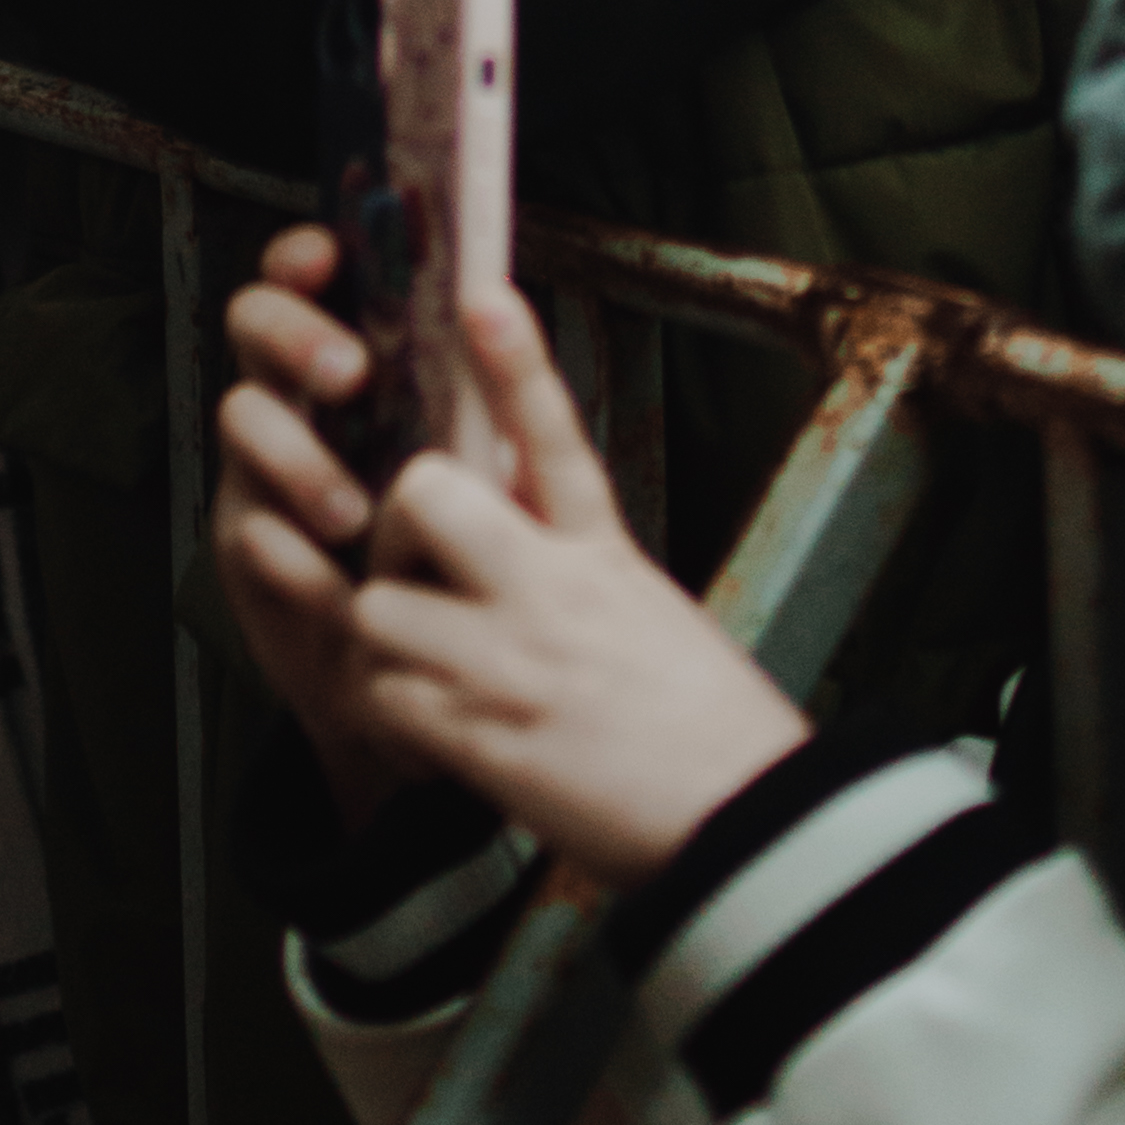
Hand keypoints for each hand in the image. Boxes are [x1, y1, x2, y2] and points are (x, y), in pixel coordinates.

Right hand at [214, 227, 437, 829]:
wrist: (444, 669)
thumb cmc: (473, 546)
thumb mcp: (495, 463)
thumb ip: (488, 395)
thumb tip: (497, 309)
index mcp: (353, 360)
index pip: (307, 276)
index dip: (303, 254)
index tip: (328, 253)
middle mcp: (297, 399)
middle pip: (253, 322)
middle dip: (293, 334)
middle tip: (349, 373)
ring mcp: (263, 468)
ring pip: (241, 418)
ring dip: (293, 454)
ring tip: (352, 512)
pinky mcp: (250, 546)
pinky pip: (245, 529)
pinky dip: (289, 554)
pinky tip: (335, 584)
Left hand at [349, 290, 805, 895]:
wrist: (747, 829)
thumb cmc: (707, 727)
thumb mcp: (650, 609)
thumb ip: (575, 559)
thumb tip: (513, 518)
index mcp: (604, 553)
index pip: (552, 433)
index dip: (512, 360)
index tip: (481, 295)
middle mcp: (553, 592)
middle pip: (425, 494)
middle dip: (394, 522)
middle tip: (411, 567)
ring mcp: (512, 664)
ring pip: (377, 605)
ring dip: (378, 636)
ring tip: (416, 665)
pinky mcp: (484, 740)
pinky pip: (381, 699)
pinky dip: (387, 716)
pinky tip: (427, 733)